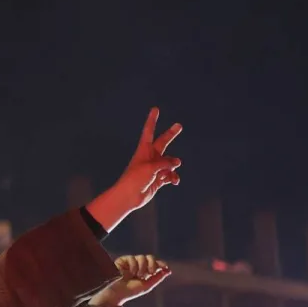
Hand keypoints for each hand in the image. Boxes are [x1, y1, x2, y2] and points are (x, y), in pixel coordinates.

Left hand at [85, 108, 182, 233]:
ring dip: (172, 168)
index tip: (155, 109)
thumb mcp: (151, 167)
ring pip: (170, 163)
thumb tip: (177, 162)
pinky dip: (173, 178)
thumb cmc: (135, 179)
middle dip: (170, 135)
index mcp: (144, 150)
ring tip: (169, 174)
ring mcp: (154, 168)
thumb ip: (165, 163)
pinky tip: (173, 182)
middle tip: (179, 125)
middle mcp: (150, 157)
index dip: (152, 120)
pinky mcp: (158, 179)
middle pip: (162, 142)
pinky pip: (170, 175)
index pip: (149, 131)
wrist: (129, 196)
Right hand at [89, 255, 171, 306]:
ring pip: (141, 257)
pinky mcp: (122, 260)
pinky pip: (131, 258)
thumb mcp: (147, 285)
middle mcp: (139, 265)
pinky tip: (129, 273)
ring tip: (137, 275)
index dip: (161, 264)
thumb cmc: (131, 291)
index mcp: (145, 271)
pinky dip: (132, 266)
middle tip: (150, 272)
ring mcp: (130, 262)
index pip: (155, 264)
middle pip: (150, 257)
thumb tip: (168, 271)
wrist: (117, 293)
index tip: (166, 267)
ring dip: (142, 267)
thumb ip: (157, 278)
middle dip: (152, 264)